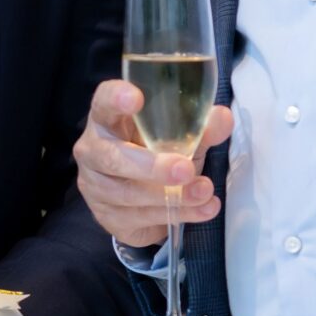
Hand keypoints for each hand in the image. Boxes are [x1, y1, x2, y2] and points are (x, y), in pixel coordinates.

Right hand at [73, 79, 230, 247]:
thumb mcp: (178, 138)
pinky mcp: (107, 216)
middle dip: (151, 166)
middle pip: (112, 157)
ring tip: (204, 191)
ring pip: (127, 194)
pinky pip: (139, 218)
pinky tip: (202, 209)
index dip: (115, 99)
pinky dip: (176, 214)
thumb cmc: (153, 154)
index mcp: (107, 120)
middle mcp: (93, 151)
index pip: (102, 103)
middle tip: (184, 170)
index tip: (136, 98)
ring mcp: (96, 187)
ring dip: (170, 196)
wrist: (138, 200)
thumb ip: (199, 128)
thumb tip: (223, 118)